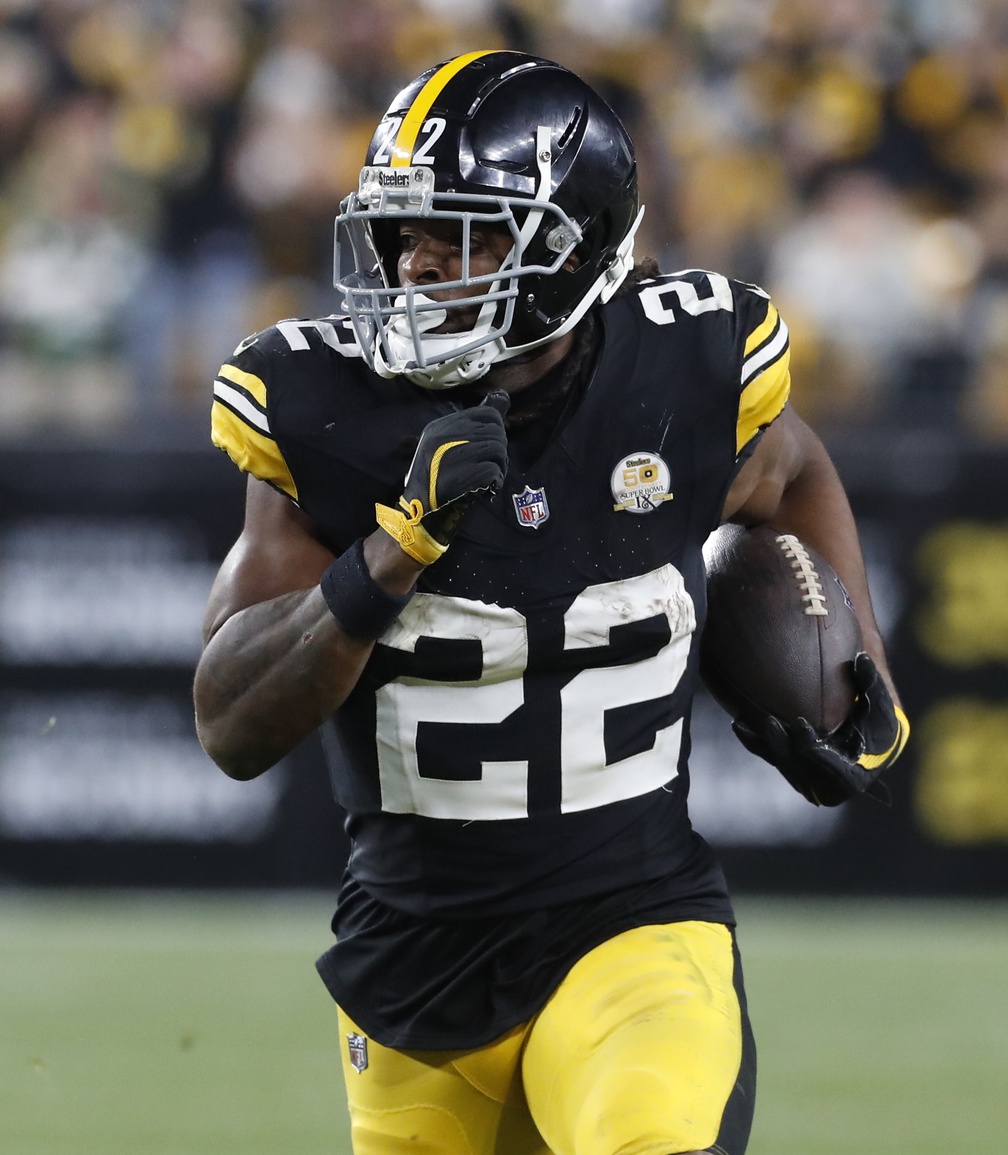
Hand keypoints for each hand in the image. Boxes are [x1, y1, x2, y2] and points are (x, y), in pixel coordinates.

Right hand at [375, 391, 508, 564]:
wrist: (419, 511)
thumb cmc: (438, 478)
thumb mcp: (449, 443)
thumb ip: (476, 423)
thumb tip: (503, 397)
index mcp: (441, 426)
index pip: (488, 414)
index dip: (497, 431)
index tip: (488, 448)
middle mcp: (444, 436)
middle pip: (497, 432)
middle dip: (500, 452)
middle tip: (491, 468)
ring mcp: (450, 456)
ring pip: (498, 450)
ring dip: (500, 468)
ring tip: (488, 479)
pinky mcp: (457, 477)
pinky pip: (493, 471)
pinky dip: (495, 482)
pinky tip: (485, 490)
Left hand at [731, 653, 909, 805]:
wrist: (867, 737)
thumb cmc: (876, 720)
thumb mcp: (879, 705)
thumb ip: (871, 685)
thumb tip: (861, 659)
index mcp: (854, 776)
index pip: (831, 767)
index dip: (814, 747)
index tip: (799, 723)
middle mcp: (828, 784)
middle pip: (800, 768)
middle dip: (782, 747)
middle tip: (768, 722)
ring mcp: (807, 777)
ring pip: (782, 764)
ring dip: (762, 745)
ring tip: (743, 723)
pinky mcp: (791, 767)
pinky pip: (771, 757)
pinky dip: (755, 743)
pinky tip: (738, 724)